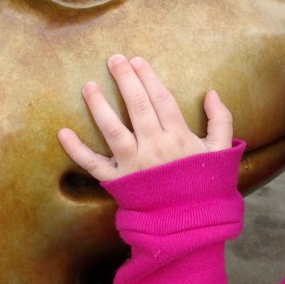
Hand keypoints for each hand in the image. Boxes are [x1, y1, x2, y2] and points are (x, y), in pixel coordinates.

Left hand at [58, 55, 232, 180]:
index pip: (161, 99)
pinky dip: (76, 150)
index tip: (138, 61)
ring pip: (112, 130)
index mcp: (179, 138)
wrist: (191, 224)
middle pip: (137, 107)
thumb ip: (221, 121)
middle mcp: (155, 148)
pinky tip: (63, 132)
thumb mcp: (221, 152)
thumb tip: (211, 93)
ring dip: (99, 106)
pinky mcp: (118, 182)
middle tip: (114, 59)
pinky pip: (94, 165)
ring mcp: (134, 165)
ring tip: (88, 86)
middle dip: (125, 80)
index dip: (149, 78)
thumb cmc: (204, 185)